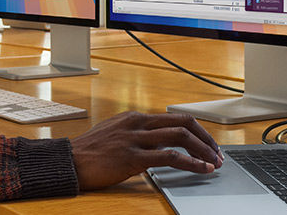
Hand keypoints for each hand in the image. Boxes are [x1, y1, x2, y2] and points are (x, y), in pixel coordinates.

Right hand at [70, 112, 222, 190]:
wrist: (69, 161)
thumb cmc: (90, 151)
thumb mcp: (115, 133)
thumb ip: (137, 133)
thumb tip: (158, 141)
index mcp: (136, 117)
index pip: (175, 118)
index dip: (197, 131)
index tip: (208, 144)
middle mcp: (138, 123)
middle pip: (183, 123)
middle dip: (206, 138)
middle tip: (218, 153)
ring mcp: (136, 138)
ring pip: (180, 136)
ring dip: (203, 150)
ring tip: (214, 163)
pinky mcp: (133, 157)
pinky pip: (169, 157)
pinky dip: (190, 163)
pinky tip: (200, 169)